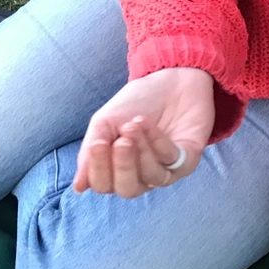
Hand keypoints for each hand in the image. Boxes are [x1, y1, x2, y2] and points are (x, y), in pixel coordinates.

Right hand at [73, 67, 214, 197]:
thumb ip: (91, 152)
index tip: (97, 144)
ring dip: (140, 151)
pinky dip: (157, 141)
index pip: (104, 185)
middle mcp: (143, 175)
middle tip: (121, 141)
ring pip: (151, 177)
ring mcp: (168, 169)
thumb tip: (79, 187)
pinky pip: (171, 160)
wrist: (171, 78)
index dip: (98, 170)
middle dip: (122, 167)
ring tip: (133, 125)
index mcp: (118, 169)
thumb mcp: (105, 122)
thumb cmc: (137, 102)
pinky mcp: (188, 159)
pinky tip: (146, 122)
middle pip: (128, 190)